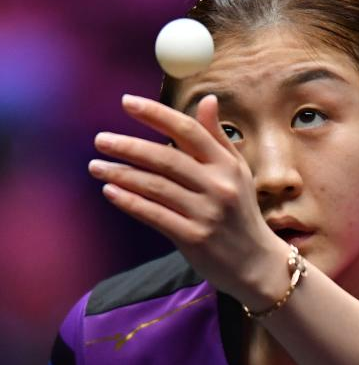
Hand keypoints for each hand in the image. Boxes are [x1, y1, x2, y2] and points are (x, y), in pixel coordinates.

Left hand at [88, 94, 287, 300]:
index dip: (156, 114)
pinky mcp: (194, 238)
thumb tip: (207, 100)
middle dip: (129, 147)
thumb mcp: (238, 173)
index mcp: (227, 165)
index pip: (188, 131)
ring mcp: (206, 213)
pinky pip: (155, 215)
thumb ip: (218, 138)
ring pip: (156, 187)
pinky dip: (130, 202)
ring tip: (96, 166)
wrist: (256, 264)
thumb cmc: (241, 214)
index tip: (128, 103)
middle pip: (166, 159)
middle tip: (101, 140)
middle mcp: (218, 186)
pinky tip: (110, 191)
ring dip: (122, 174)